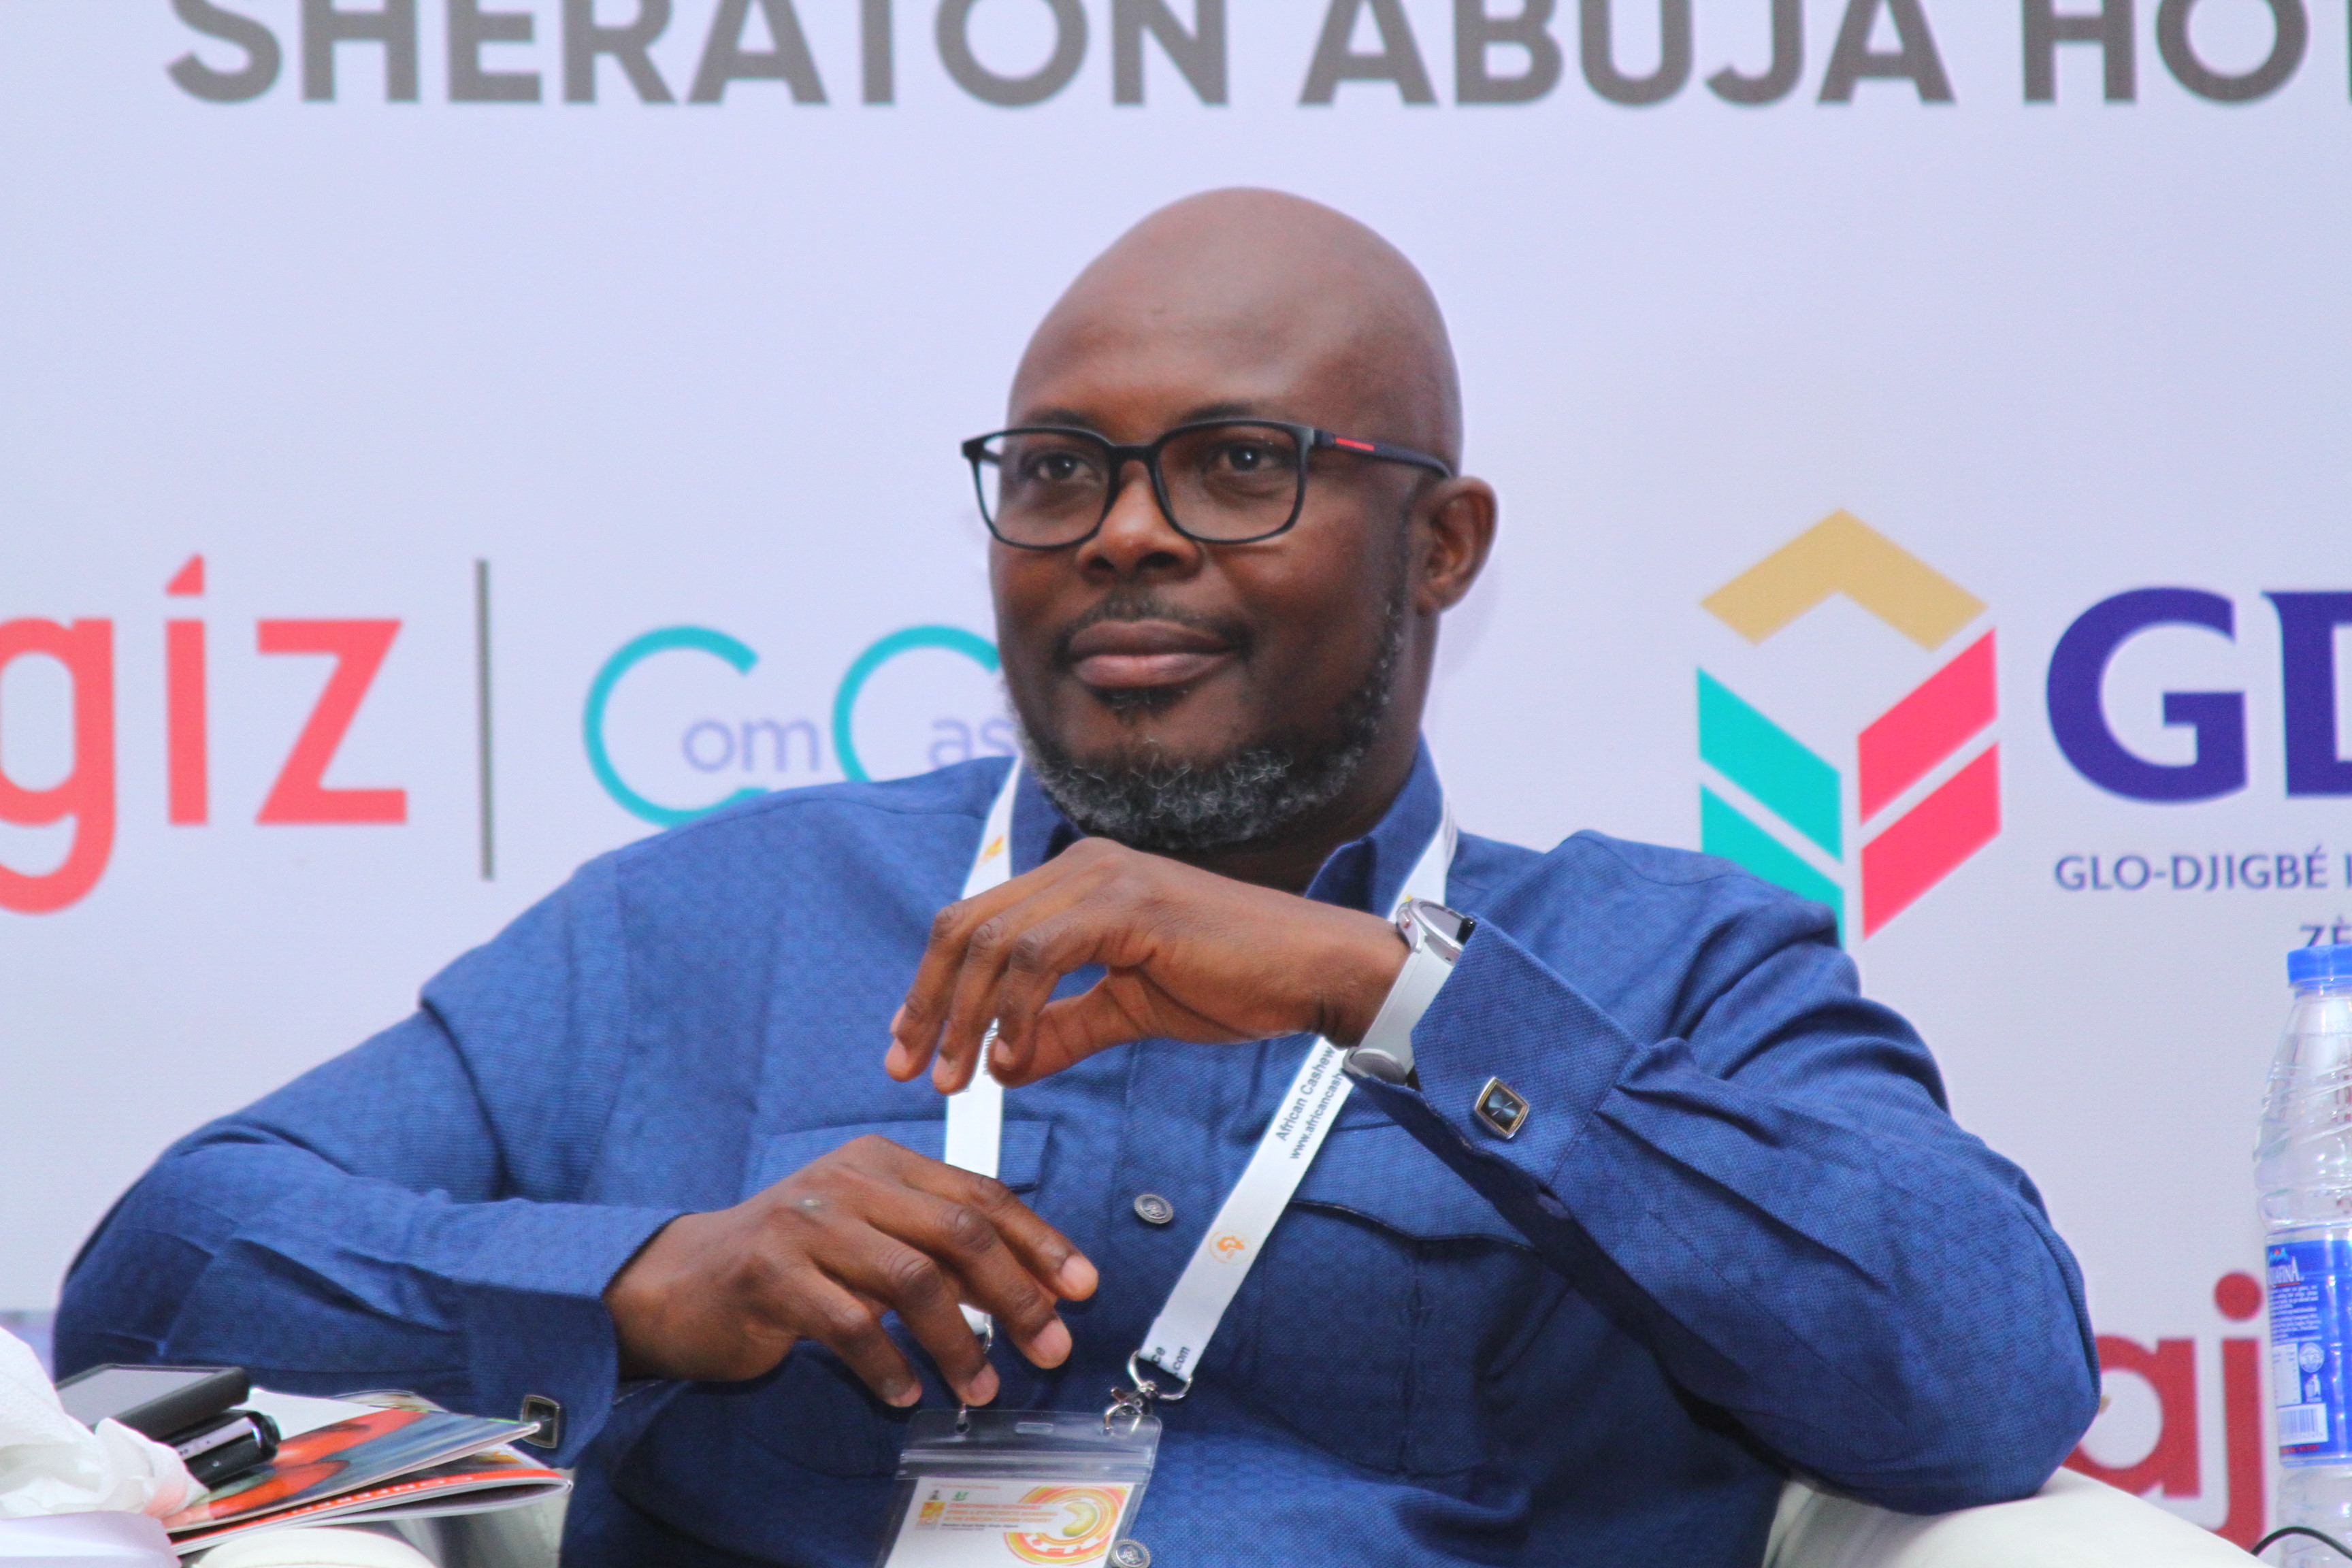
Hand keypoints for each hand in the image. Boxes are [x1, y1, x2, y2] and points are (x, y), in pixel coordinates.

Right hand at [602, 1135, 1095, 1405]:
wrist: (683, 1280)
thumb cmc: (791, 1262)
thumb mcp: (870, 1235)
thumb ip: (938, 1249)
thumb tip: (1030, 1288)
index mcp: (881, 1162)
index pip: (979, 1193)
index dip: (1038, 1241)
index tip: (1081, 1286)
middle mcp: (849, 1180)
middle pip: (958, 1230)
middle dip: (1016, 1294)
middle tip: (1049, 1346)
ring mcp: (807, 1222)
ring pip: (912, 1279)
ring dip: (959, 1343)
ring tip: (980, 1388)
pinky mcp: (771, 1273)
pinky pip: (850, 1325)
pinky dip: (888, 1365)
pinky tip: (906, 1393)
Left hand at [884, 837, 1405, 1091]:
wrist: (1315, 970)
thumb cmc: (1235, 982)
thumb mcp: (1127, 1010)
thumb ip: (1063, 1029)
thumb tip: (1002, 1065)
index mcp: (1078, 878)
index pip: (975, 924)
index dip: (932, 987)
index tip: (910, 1048)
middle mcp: (1081, 864)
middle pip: (966, 926)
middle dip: (928, 1003)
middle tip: (909, 1071)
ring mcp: (1104, 877)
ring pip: (993, 942)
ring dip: (963, 1017)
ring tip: (956, 1080)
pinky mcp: (1128, 904)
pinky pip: (1040, 957)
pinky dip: (1015, 1012)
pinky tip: (1013, 1059)